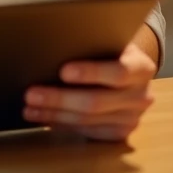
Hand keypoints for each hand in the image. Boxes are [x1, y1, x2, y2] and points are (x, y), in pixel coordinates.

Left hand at [23, 41, 155, 141]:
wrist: (130, 71)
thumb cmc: (110, 50)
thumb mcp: (109, 40)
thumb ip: (92, 43)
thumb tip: (55, 44)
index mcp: (142, 67)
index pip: (118, 72)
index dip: (90, 72)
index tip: (63, 71)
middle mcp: (141, 95)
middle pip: (96, 101)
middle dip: (59, 98)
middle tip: (31, 93)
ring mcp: (133, 118)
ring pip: (88, 120)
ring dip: (54, 114)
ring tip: (30, 107)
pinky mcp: (120, 133)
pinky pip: (87, 132)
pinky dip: (62, 124)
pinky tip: (44, 117)